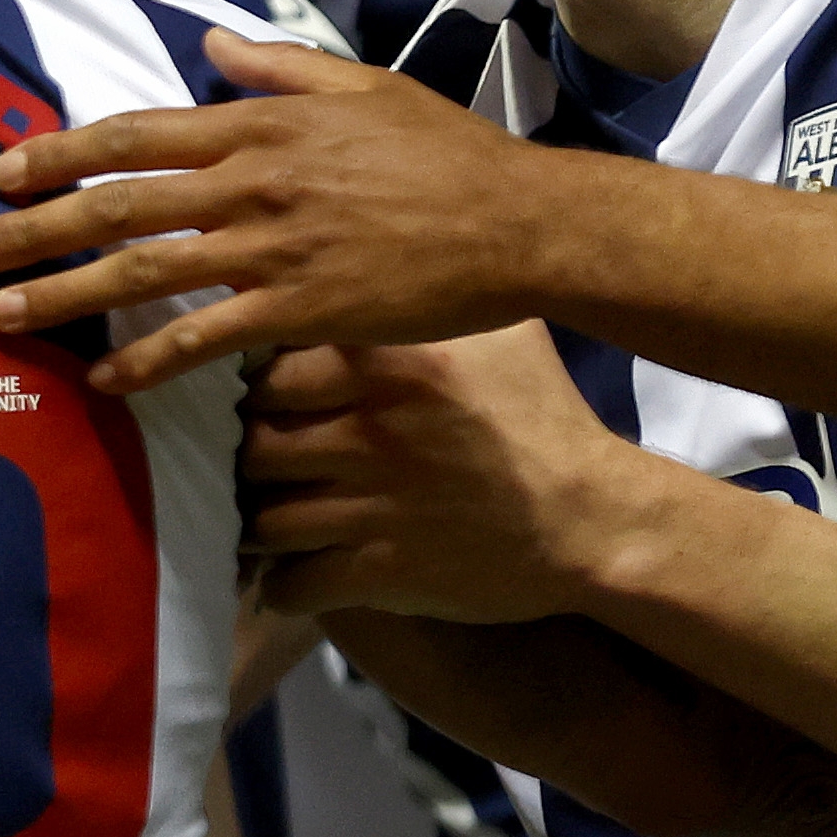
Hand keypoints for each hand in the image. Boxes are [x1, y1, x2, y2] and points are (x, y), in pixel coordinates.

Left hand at [0, 35, 570, 393]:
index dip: (60, 153)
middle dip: (32, 227)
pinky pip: (206, 338)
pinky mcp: (302, 309)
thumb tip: (210, 41)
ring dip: (64, 294)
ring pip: (143, 270)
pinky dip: (150, 362)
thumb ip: (277, 67)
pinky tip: (106, 385)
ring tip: (4, 316)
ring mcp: (274, 248)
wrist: (517, 220)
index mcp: (260, 125)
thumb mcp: (361, 87)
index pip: (136, 134)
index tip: (3, 170)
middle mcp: (253, 181)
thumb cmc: (447, 152)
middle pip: (117, 202)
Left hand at [245, 329, 654, 623]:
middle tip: (244, 467)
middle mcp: (374, 430)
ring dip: (255, 527)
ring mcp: (376, 505)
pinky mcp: (385, 571)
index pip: (268, 367)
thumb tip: (400, 248)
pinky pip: (296, 583)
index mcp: (391, 364)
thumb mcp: (501, 332)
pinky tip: (288, 578)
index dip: (251, 389)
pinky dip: (282, 587)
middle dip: (242, 459)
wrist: (594, 519)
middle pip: (252, 442)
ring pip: (264, 518)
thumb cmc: (545, 417)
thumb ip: (438, 293)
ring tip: (258, 523)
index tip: (253, 403)